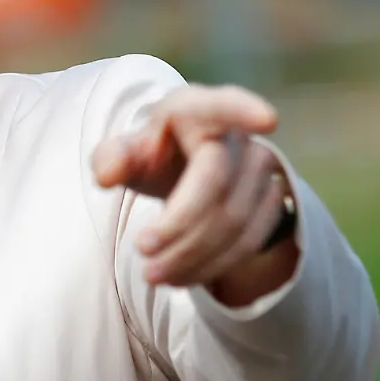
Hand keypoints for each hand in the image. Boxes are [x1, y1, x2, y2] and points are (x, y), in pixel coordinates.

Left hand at [93, 85, 294, 290]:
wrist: (184, 170)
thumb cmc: (153, 155)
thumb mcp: (125, 151)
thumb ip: (111, 158)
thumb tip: (106, 174)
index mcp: (194, 109)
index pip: (221, 106)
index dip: (243, 110)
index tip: (267, 119)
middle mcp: (236, 135)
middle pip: (216, 183)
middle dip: (179, 225)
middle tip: (142, 253)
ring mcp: (261, 167)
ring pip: (236, 220)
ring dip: (193, 255)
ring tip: (152, 274)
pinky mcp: (273, 200)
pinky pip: (249, 242)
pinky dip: (212, 265)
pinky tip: (180, 275)